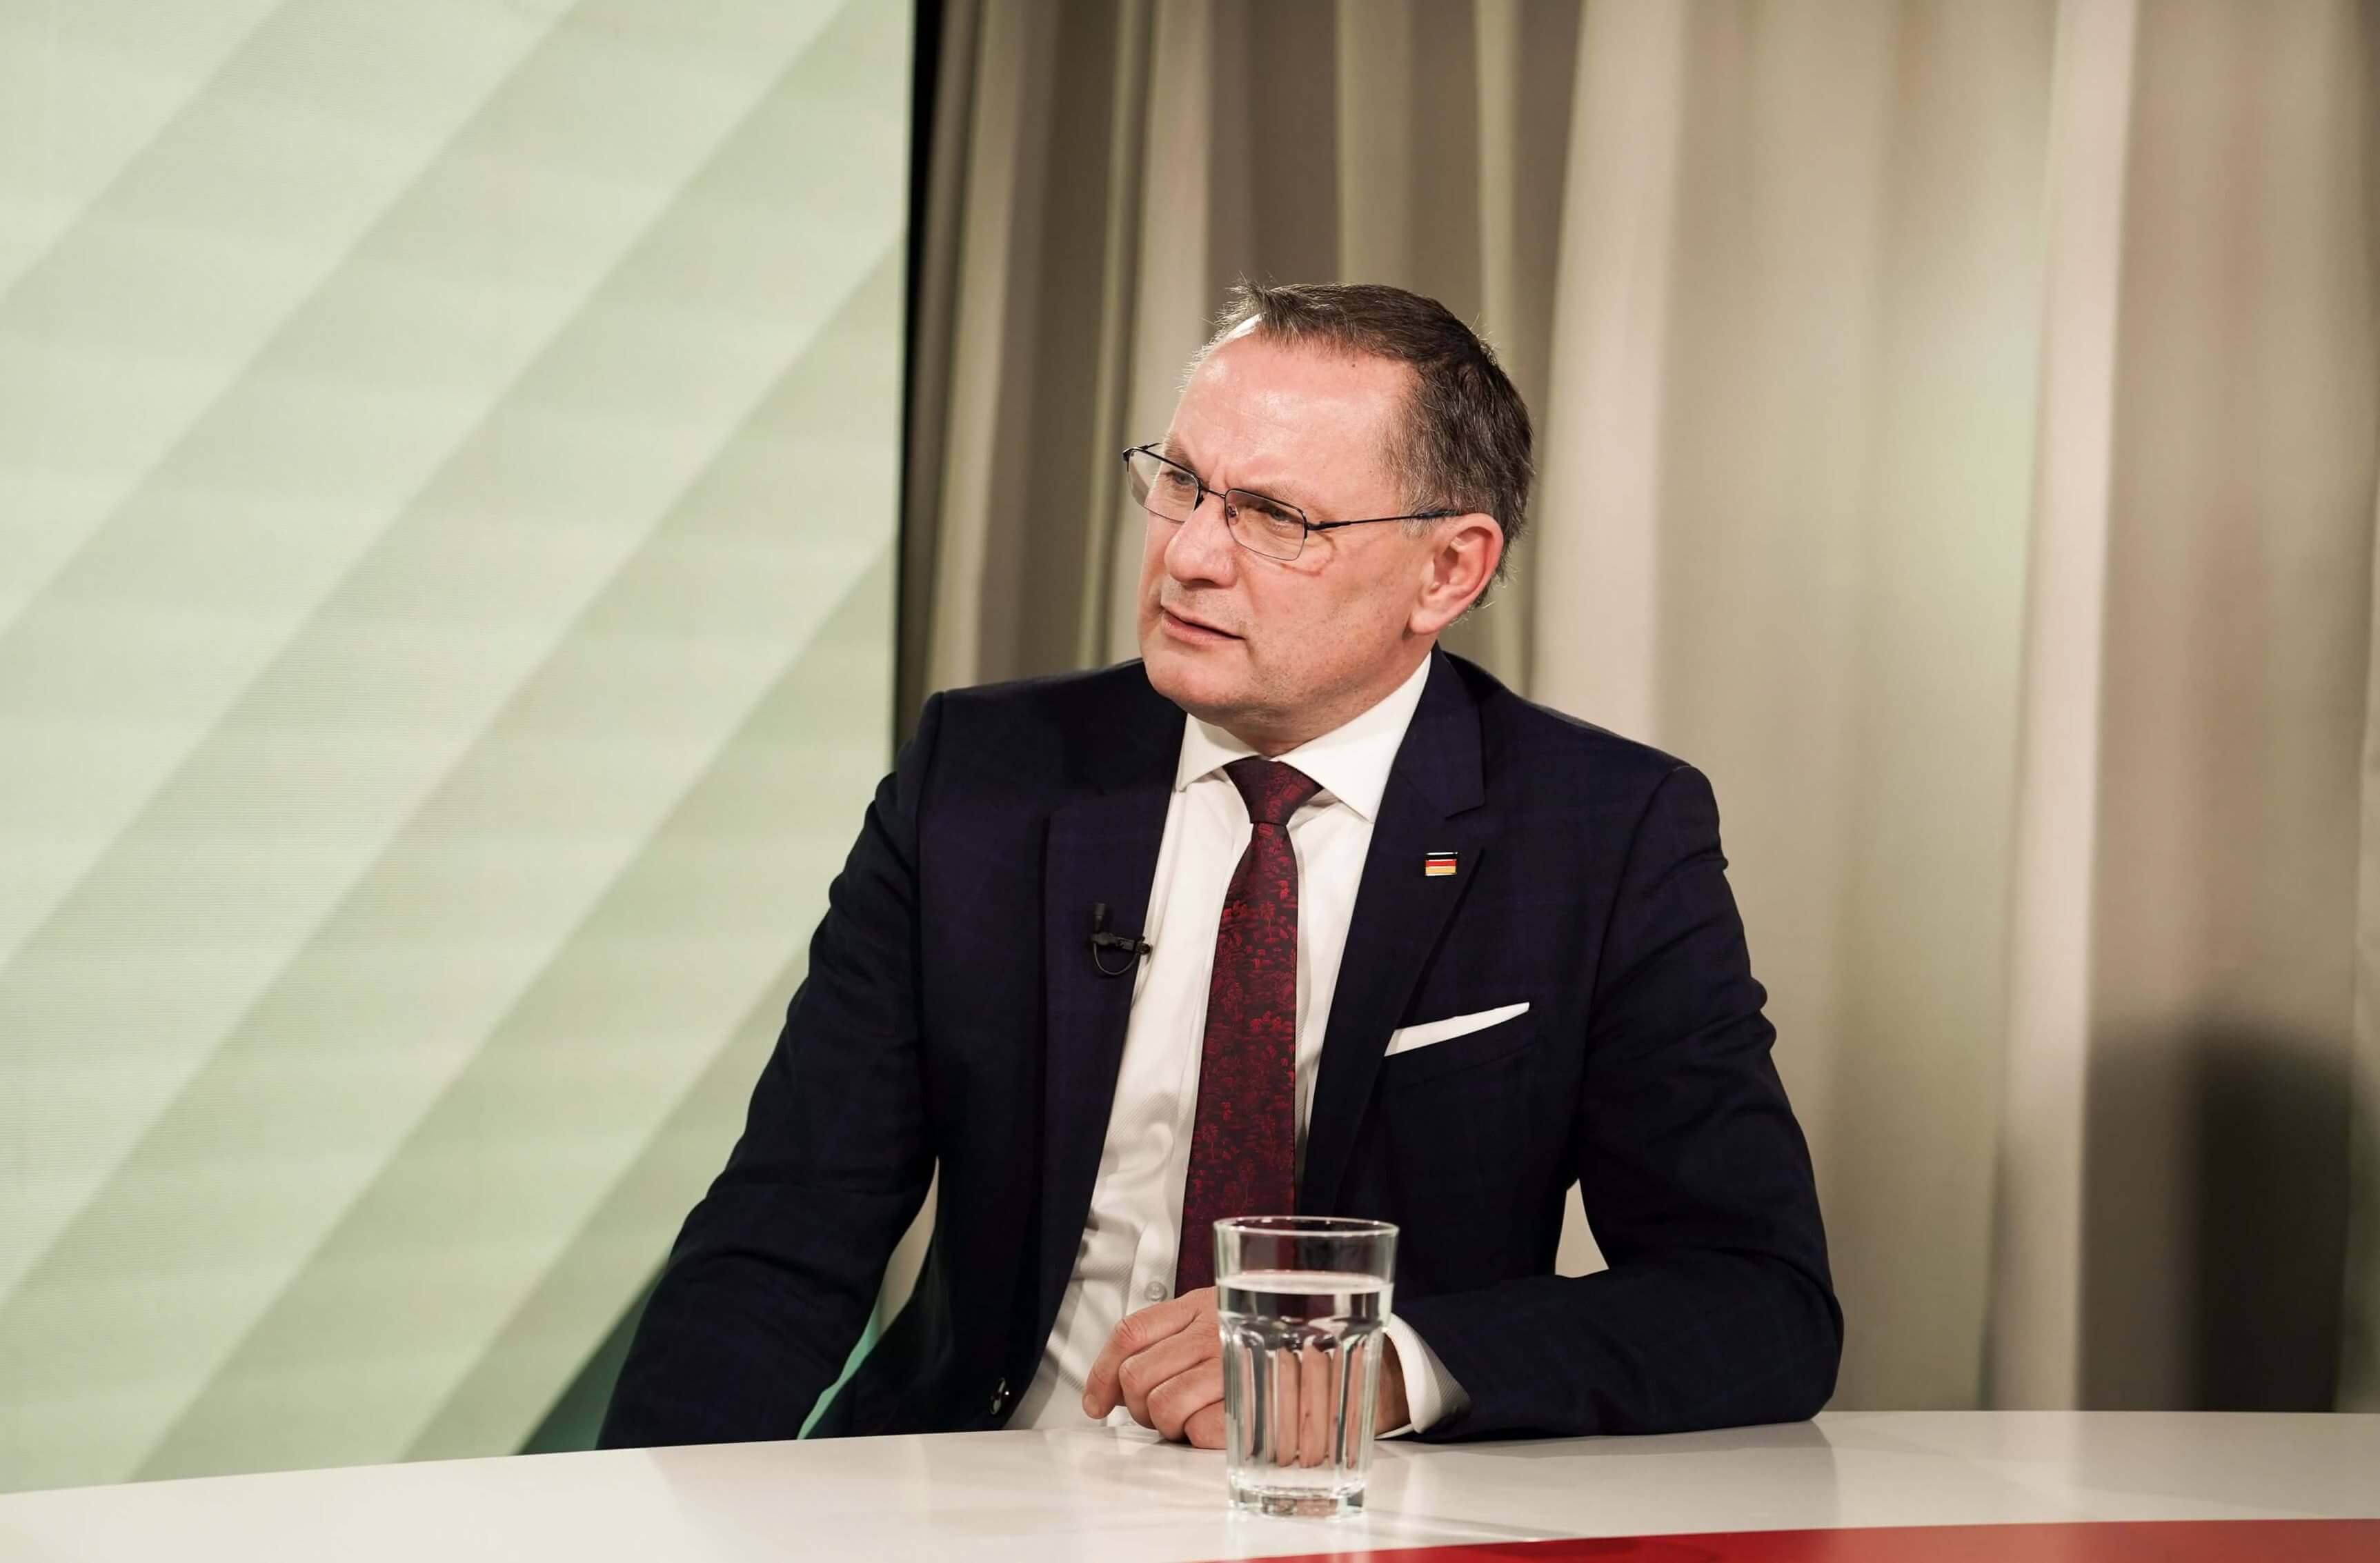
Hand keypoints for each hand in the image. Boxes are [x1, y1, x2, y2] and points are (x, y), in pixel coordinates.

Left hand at [1081, 1290, 1409, 1449]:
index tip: (1096, 1401)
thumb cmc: (1304, 1340)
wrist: (1374, 1358)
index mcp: (1208, 1303)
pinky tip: (1224, 1431)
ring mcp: (1238, 1364)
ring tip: (1197, 1423)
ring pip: (1162, 1406)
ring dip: (1170, 1426)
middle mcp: (1218, 1328)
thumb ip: (1191, 1333)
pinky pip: (1200, 1433)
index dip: (1101, 1372)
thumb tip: (1128, 1377)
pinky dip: (1203, 1441)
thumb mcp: (1241, 1314)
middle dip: (1140, 1406)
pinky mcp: (1258, 1402)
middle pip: (1140, 1375)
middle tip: (1164, 1415)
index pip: (1133, 1332)